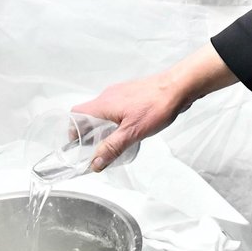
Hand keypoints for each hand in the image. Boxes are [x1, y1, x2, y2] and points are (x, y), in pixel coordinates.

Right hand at [72, 44, 237, 170]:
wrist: (178, 87)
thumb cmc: (157, 105)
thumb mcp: (132, 133)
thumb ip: (112, 148)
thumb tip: (95, 162)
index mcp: (103, 104)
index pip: (76, 114)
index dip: (73, 130)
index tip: (78, 144)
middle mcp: (109, 96)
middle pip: (89, 114)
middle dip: (89, 132)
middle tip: (96, 148)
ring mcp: (121, 94)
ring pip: (104, 112)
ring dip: (104, 127)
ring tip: (113, 142)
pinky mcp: (132, 95)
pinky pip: (117, 109)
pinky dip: (116, 121)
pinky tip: (128, 130)